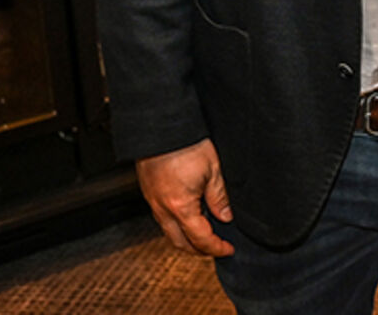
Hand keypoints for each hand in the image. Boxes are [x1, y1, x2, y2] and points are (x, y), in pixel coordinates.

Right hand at [135, 138, 235, 256]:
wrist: (161, 126)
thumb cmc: (186, 143)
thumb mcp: (214, 169)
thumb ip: (220, 197)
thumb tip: (226, 216)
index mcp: (180, 206)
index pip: (200, 239)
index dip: (216, 248)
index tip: (227, 249)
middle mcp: (163, 208)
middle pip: (180, 243)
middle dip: (199, 250)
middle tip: (216, 248)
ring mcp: (154, 202)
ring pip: (169, 232)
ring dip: (187, 238)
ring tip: (205, 234)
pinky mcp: (149, 193)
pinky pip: (162, 218)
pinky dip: (177, 225)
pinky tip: (189, 216)